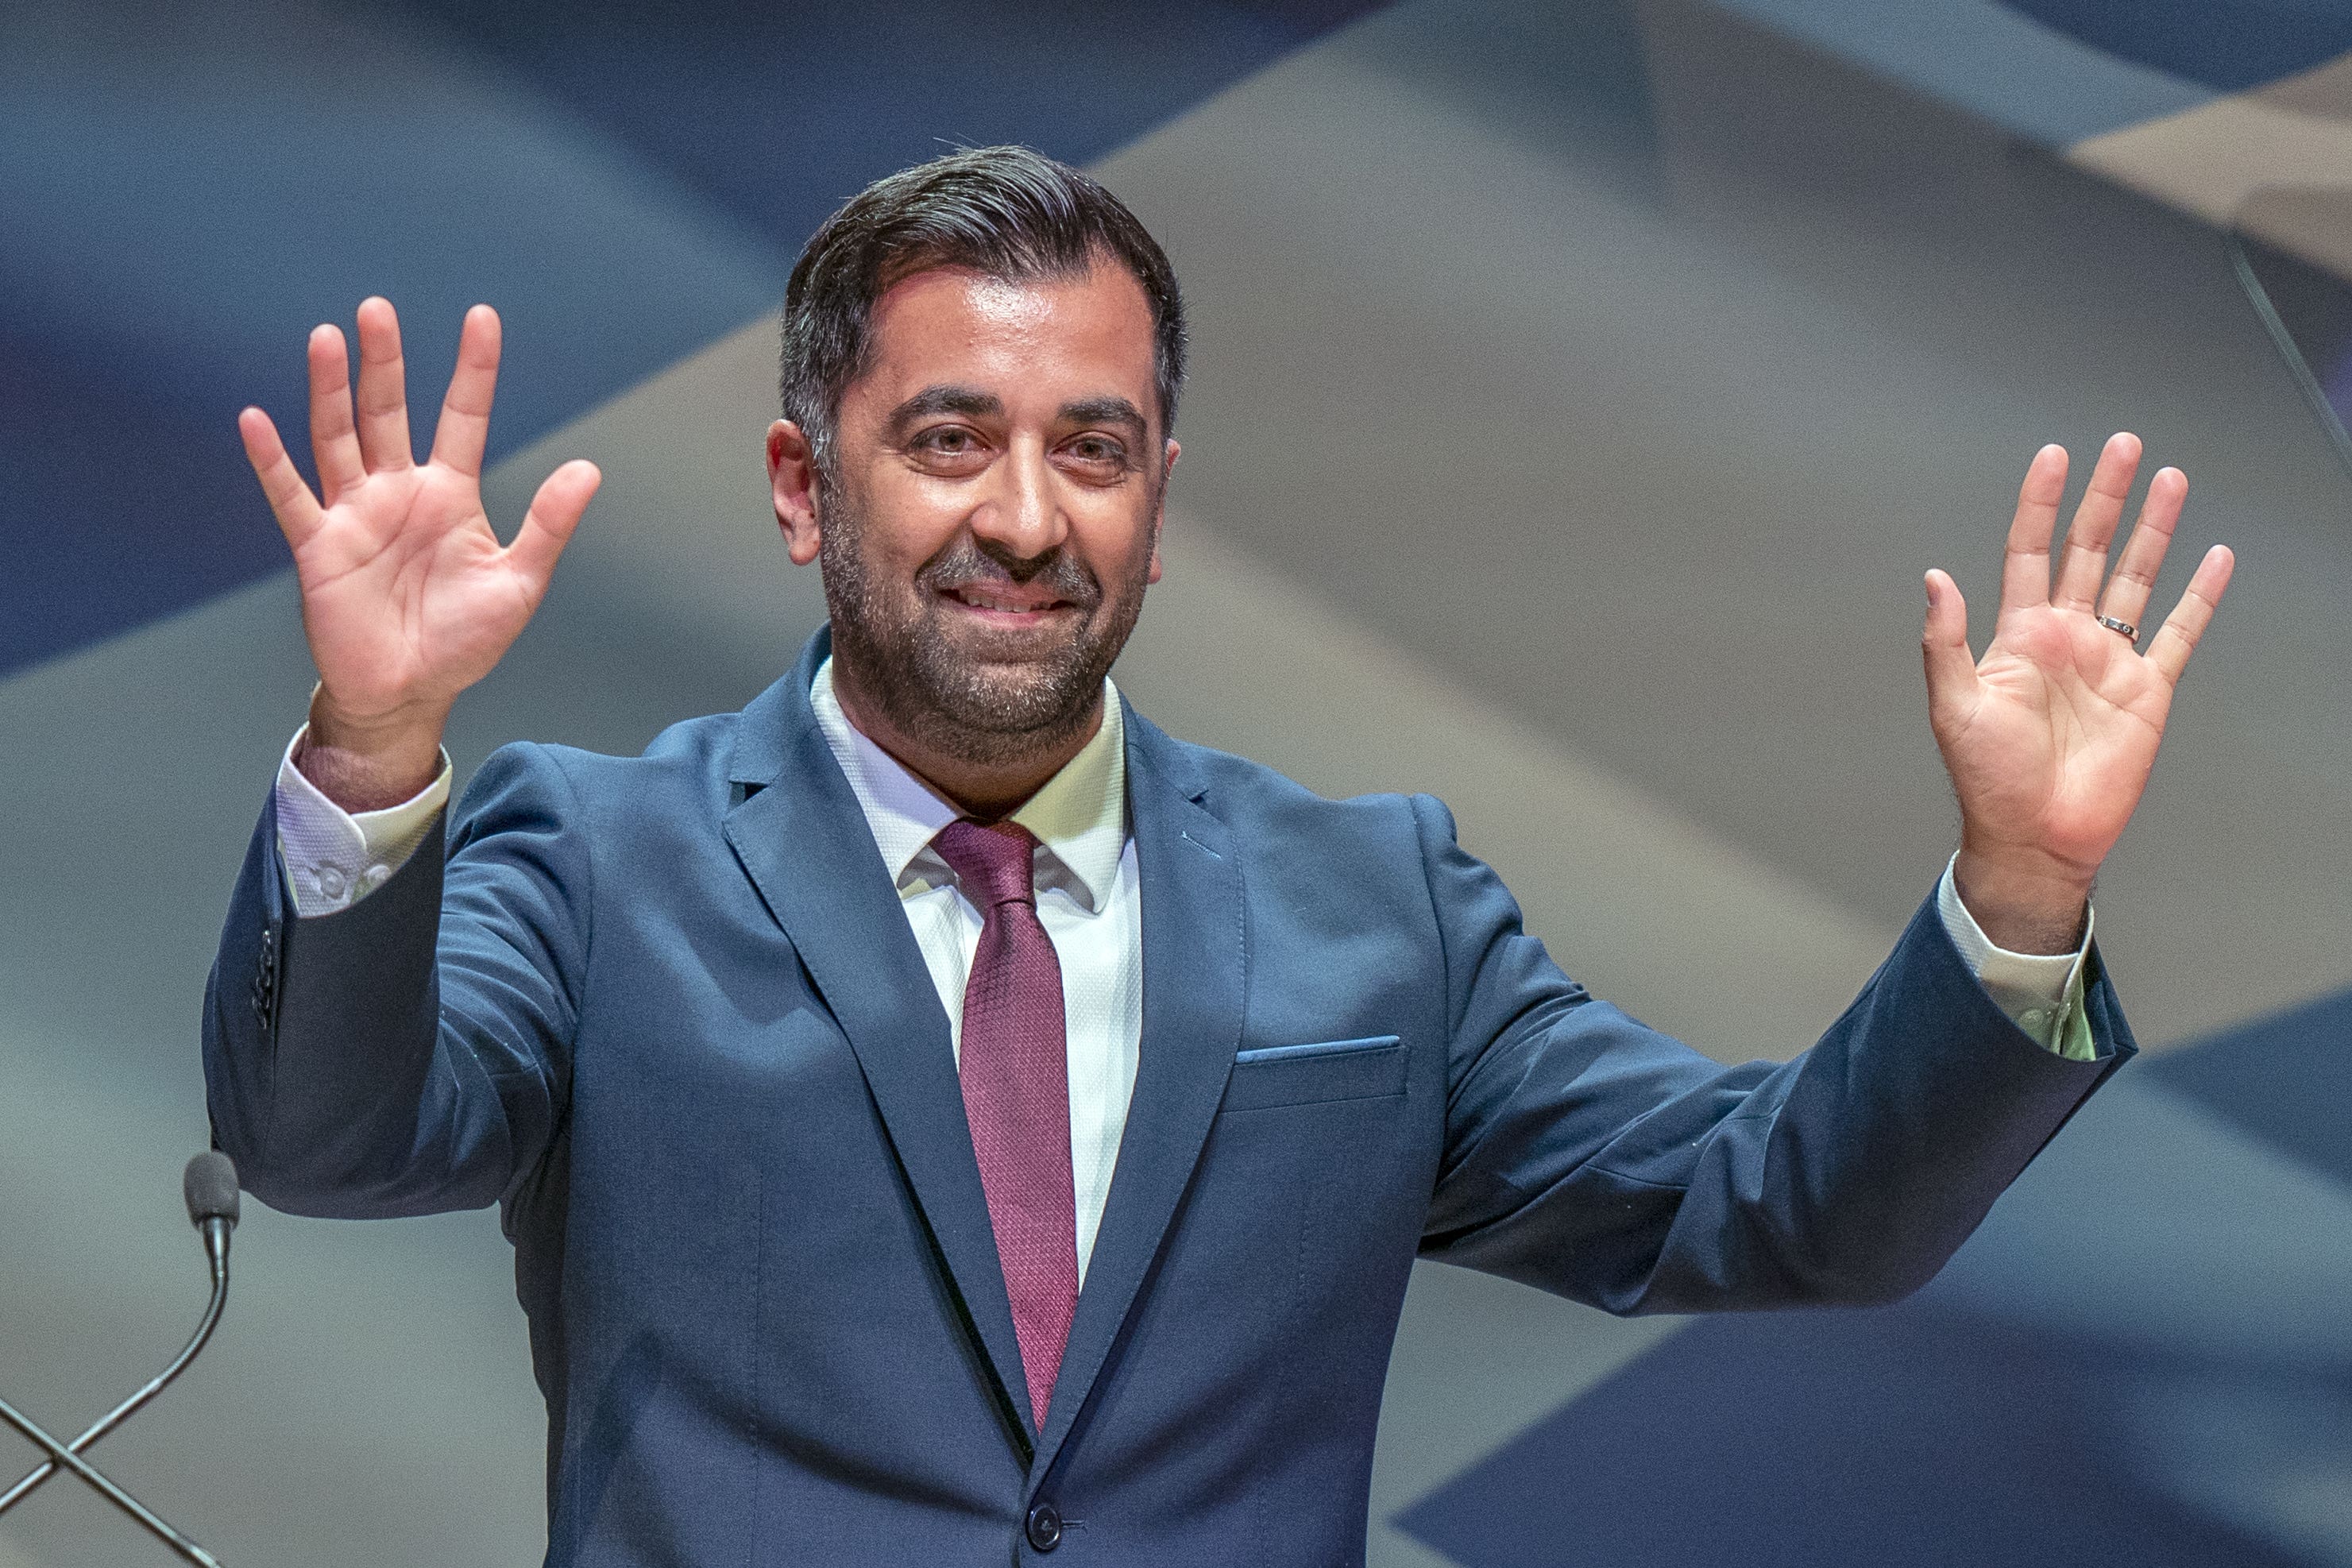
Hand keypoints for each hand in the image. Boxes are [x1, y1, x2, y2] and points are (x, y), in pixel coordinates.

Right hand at [239, 299, 599, 806]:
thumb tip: (588, 469)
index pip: (463, 418)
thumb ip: (548, 525)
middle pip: (388, 413)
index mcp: (450, 495)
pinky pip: (291, 496)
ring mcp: (355, 515)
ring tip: (328, 338)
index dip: (472, 370)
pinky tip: (256, 420)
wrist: (409, 693)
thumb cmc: (463, 641)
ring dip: (331, 391)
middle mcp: (398, 492)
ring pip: (338, 438)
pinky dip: (272, 460)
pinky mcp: (318, 547)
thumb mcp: (518, 582)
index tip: (482, 317)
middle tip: (379, 309)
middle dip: (384, 363)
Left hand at [1922, 433, 2233, 952]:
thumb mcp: (1956, 706)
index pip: (2031, 551)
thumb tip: (1935, 578)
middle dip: (2106, 498)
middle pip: (2090, 550)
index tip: (2054, 456)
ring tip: (2170, 479)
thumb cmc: (1988, 779)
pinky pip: (2179, 633)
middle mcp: (2066, 638)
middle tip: (2125, 446)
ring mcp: (2109, 660)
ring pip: (2138, 578)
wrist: (2035, 836)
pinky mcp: (2147, 690)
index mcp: (2019, 636)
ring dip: (2154, 530)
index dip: (2041, 504)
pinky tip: (2214, 558)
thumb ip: (1946, 642)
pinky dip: (2200, 597)